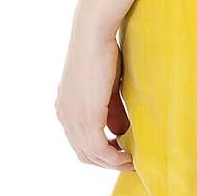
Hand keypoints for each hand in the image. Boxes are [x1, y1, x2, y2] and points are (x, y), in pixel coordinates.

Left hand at [55, 21, 134, 171]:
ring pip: (91, 154)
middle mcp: (64, 116)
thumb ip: (111, 112)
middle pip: (84, 154)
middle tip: (128, 162)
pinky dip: (113, 158)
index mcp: (65, 108)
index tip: (121, 153)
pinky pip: (99, 148)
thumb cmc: (102, 51)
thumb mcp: (106, 88)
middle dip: (107, 162)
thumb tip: (118, 134)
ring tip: (132, 161)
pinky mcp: (86, 116)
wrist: (93, 33)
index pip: (80, 142)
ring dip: (112, 162)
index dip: (100, 152)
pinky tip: (128, 156)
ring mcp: (72, 118)